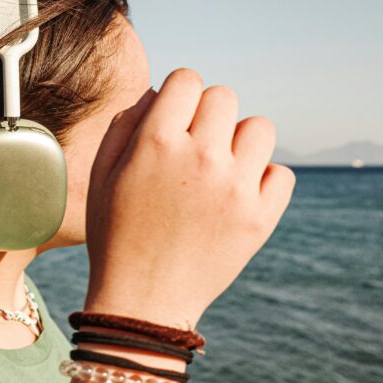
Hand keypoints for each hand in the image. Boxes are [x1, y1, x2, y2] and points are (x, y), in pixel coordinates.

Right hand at [84, 68, 294, 329]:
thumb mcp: (101, 177)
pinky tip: (238, 196)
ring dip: (240, 142)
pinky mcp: (259, 219)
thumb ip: (124, 125)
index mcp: (157, 143)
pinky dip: (265, 180)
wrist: (142, 302)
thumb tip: (157, 93)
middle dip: (207, 116)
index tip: (174, 120)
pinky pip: (282, 173)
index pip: (188, 80)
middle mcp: (201, 158)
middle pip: (223, 98)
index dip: (179, 96)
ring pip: (259, 128)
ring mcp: (235, 189)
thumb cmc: (115, 236)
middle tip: (193, 149)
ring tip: (220, 169)